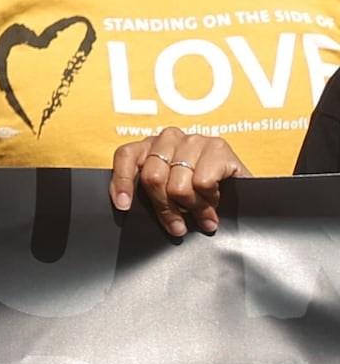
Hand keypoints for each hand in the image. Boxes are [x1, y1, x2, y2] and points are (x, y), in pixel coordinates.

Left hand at [110, 128, 242, 238]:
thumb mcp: (168, 189)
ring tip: (203, 216)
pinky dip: (209, 199)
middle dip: (166, 209)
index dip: (121, 181)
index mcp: (150, 145)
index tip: (124, 206)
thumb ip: (151, 191)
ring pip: (178, 185)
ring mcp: (194, 140)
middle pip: (153, 178)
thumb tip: (129, 208)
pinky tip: (216, 200)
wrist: (242, 189)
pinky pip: (203, 183)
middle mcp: (170, 137)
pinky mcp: (219, 147)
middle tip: (178, 226)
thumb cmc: (199, 191)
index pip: (126, 156)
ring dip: (193, 207)